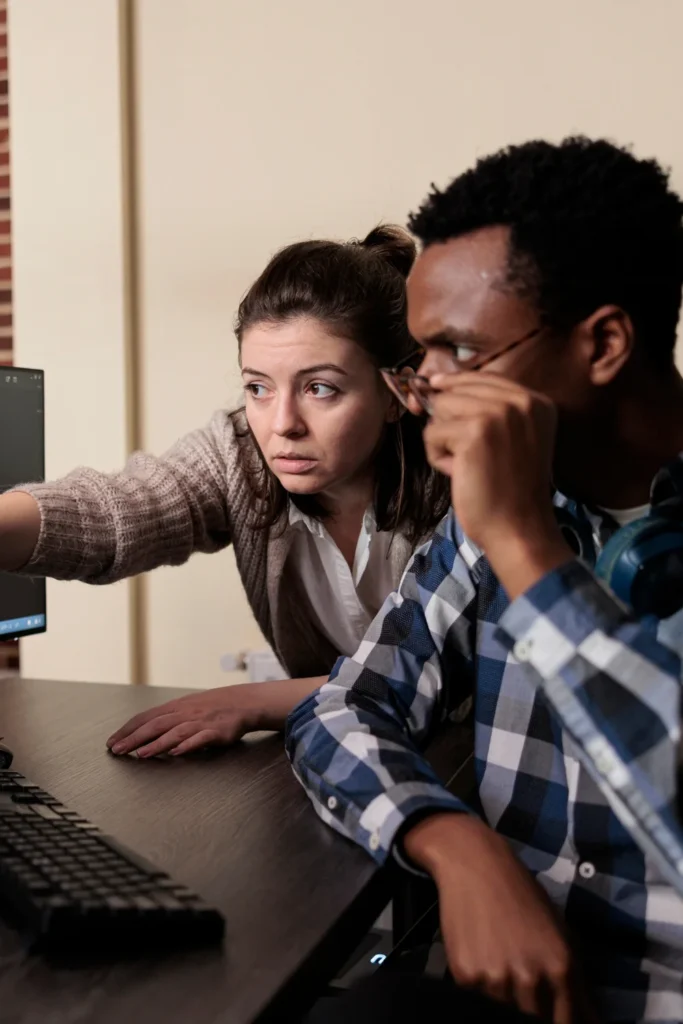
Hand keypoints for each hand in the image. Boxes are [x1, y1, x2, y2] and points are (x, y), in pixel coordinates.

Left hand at [106, 687, 258, 756]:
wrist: (243, 702)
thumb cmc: (212, 707)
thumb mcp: (187, 707)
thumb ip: (167, 719)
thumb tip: (142, 733)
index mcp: (176, 706)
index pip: (146, 717)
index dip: (127, 729)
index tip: (112, 741)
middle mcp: (185, 712)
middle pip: (155, 724)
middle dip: (134, 737)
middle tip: (117, 750)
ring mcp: (200, 722)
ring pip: (175, 732)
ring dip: (157, 743)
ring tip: (141, 754)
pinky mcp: (216, 732)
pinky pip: (200, 738)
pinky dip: (188, 745)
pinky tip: (176, 752)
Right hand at [404, 815, 597, 1023]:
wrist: (475, 864)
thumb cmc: (521, 894)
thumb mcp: (560, 932)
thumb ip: (576, 982)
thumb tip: (590, 1022)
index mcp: (561, 967)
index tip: (554, 1018)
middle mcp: (531, 978)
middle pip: (537, 1023)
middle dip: (535, 1015)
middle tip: (526, 992)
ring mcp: (496, 980)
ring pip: (505, 1016)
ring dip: (506, 1005)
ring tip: (503, 974)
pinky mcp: (465, 976)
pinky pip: (476, 1001)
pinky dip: (481, 993)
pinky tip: (482, 965)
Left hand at [423, 373, 572, 596]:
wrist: (518, 528)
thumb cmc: (509, 490)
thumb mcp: (514, 437)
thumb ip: (489, 409)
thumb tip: (436, 383)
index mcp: (535, 400)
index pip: (481, 376)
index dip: (454, 384)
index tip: (435, 384)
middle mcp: (520, 401)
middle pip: (456, 389)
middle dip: (450, 421)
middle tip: (470, 455)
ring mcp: (497, 414)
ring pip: (440, 408)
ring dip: (443, 439)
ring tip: (466, 465)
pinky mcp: (473, 432)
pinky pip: (431, 433)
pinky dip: (438, 457)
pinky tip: (460, 474)